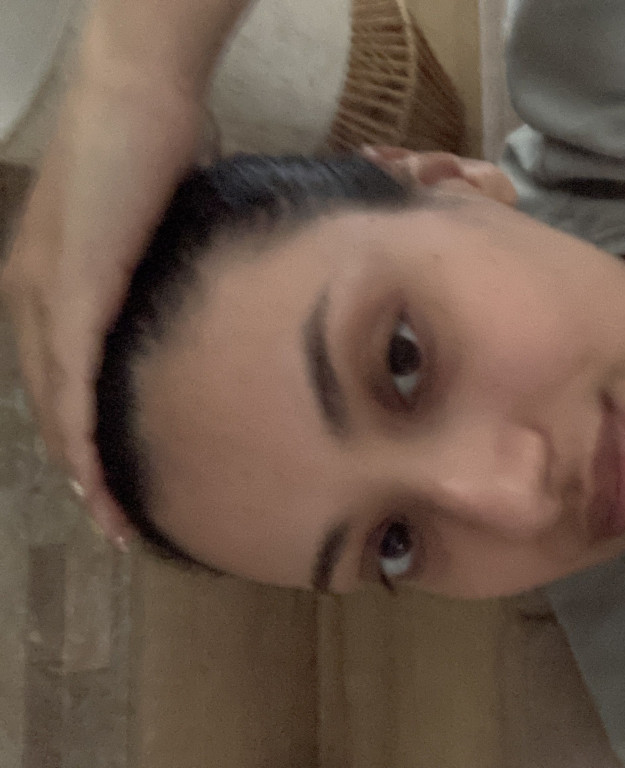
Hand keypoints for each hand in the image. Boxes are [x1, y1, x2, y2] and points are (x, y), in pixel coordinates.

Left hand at [1, 58, 203, 545]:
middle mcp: (35, 293)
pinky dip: (80, 432)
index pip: (62, 374)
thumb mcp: (164, 227)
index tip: (113, 480)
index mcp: (53, 281)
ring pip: (55, 401)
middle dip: (80, 468)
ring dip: (81, 467)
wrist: (139, 94)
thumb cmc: (157, 146)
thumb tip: (212, 304)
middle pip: (50, 401)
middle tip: (114, 521)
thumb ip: (168, 273)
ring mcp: (48, 291)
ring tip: (111, 518)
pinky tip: (95, 473)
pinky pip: (70, 377)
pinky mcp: (74, 286)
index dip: (82, 431)